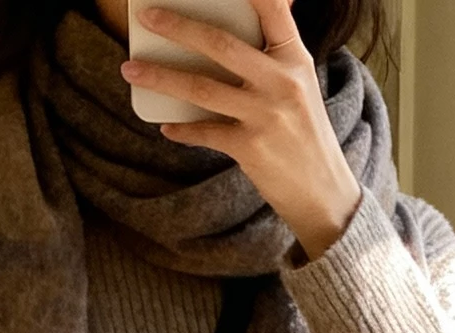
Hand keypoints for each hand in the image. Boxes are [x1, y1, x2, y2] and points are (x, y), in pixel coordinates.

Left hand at [123, 0, 362, 260]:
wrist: (323, 191)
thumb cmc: (305, 132)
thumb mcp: (300, 84)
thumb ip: (276, 52)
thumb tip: (252, 19)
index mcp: (295, 58)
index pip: (272, 9)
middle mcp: (281, 81)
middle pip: (220, 44)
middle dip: (178, 27)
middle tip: (148, 18)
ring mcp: (265, 115)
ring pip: (202, 87)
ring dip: (161, 77)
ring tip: (131, 70)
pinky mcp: (250, 148)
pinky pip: (204, 132)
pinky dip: (182, 129)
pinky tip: (167, 125)